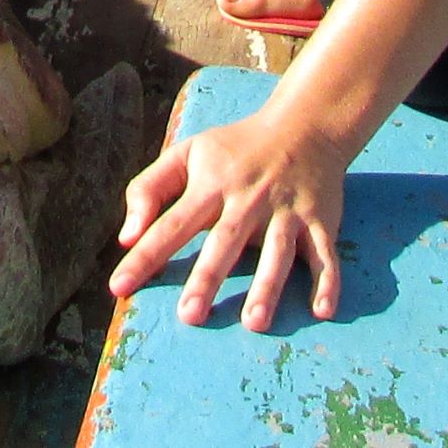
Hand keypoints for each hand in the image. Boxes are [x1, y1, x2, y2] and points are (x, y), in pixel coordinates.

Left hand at [109, 102, 350, 330]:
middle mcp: (249, 198)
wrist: (303, 125)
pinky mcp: (320, 221)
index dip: (146, 255)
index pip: (171, 223)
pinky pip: (325, 255)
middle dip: (207, 278)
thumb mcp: (187, 153)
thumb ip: (149, 189)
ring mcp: (287, 211)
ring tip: (254, 322)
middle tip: (189, 315)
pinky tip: (323, 310)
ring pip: (277, 251)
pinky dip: (328, 282)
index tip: (120, 287)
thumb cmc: (235, 148)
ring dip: (267, 286)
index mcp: (211, 184)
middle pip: (225, 241)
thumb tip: (125, 238)